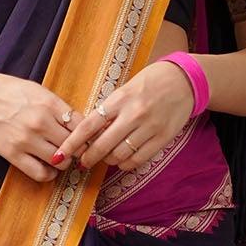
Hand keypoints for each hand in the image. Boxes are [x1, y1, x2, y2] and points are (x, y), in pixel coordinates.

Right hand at [0, 72, 85, 183]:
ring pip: (61, 162)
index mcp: (49, 103)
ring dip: (63, 161)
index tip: (85, 137)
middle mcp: (40, 122)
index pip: (81, 125)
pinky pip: (40, 174)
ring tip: (59, 156)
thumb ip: (59, 108)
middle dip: (77, 149)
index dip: (86, 133)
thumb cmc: (9, 92)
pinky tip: (47, 167)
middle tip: (73, 149)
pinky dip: (49, 174)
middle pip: (74, 145)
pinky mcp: (13, 155)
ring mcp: (26, 140)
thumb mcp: (38, 91)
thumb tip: (79, 125)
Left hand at [57, 59, 195, 172]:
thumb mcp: (125, 90)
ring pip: (119, 155)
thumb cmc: (150, 83)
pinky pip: (138, 160)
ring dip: (108, 161)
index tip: (61, 154)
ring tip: (105, 158)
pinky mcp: (162, 138)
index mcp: (120, 99)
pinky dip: (125, 164)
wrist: (184, 81)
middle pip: (102, 145)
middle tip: (82, 163)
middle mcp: (133, 114)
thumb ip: (108, 110)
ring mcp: (149, 127)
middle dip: (88, 158)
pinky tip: (121, 160)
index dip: (72, 143)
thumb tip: (89, 133)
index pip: (88, 125)